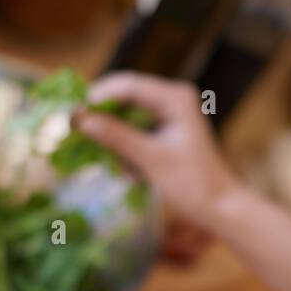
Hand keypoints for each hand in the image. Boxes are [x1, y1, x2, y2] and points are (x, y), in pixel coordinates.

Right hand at [76, 72, 242, 231]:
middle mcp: (171, 97)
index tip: (72, 114)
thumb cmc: (193, 183)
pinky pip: (132, 130)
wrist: (218, 206)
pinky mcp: (162, 129)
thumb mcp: (151, 160)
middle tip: (77, 135)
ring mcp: (167, 113)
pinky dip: (125, 149)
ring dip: (114, 139)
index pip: (128, 85)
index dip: (98, 97)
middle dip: (102, 118)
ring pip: (124, 115)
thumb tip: (81, 120)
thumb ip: (117, 137)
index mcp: (175, 97)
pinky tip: (132, 173)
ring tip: (119, 165)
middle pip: (123, 97)